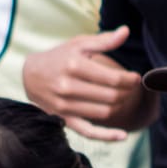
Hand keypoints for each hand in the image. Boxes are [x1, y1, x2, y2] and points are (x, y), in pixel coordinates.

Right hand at [21, 28, 146, 140]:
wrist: (30, 76)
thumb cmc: (59, 57)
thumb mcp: (79, 44)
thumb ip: (104, 40)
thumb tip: (126, 31)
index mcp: (74, 65)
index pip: (112, 78)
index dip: (129, 80)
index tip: (136, 78)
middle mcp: (68, 87)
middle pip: (110, 96)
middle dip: (126, 92)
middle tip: (131, 87)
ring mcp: (65, 106)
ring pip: (104, 112)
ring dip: (119, 106)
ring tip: (122, 97)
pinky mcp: (64, 119)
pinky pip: (89, 132)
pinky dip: (107, 136)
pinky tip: (123, 136)